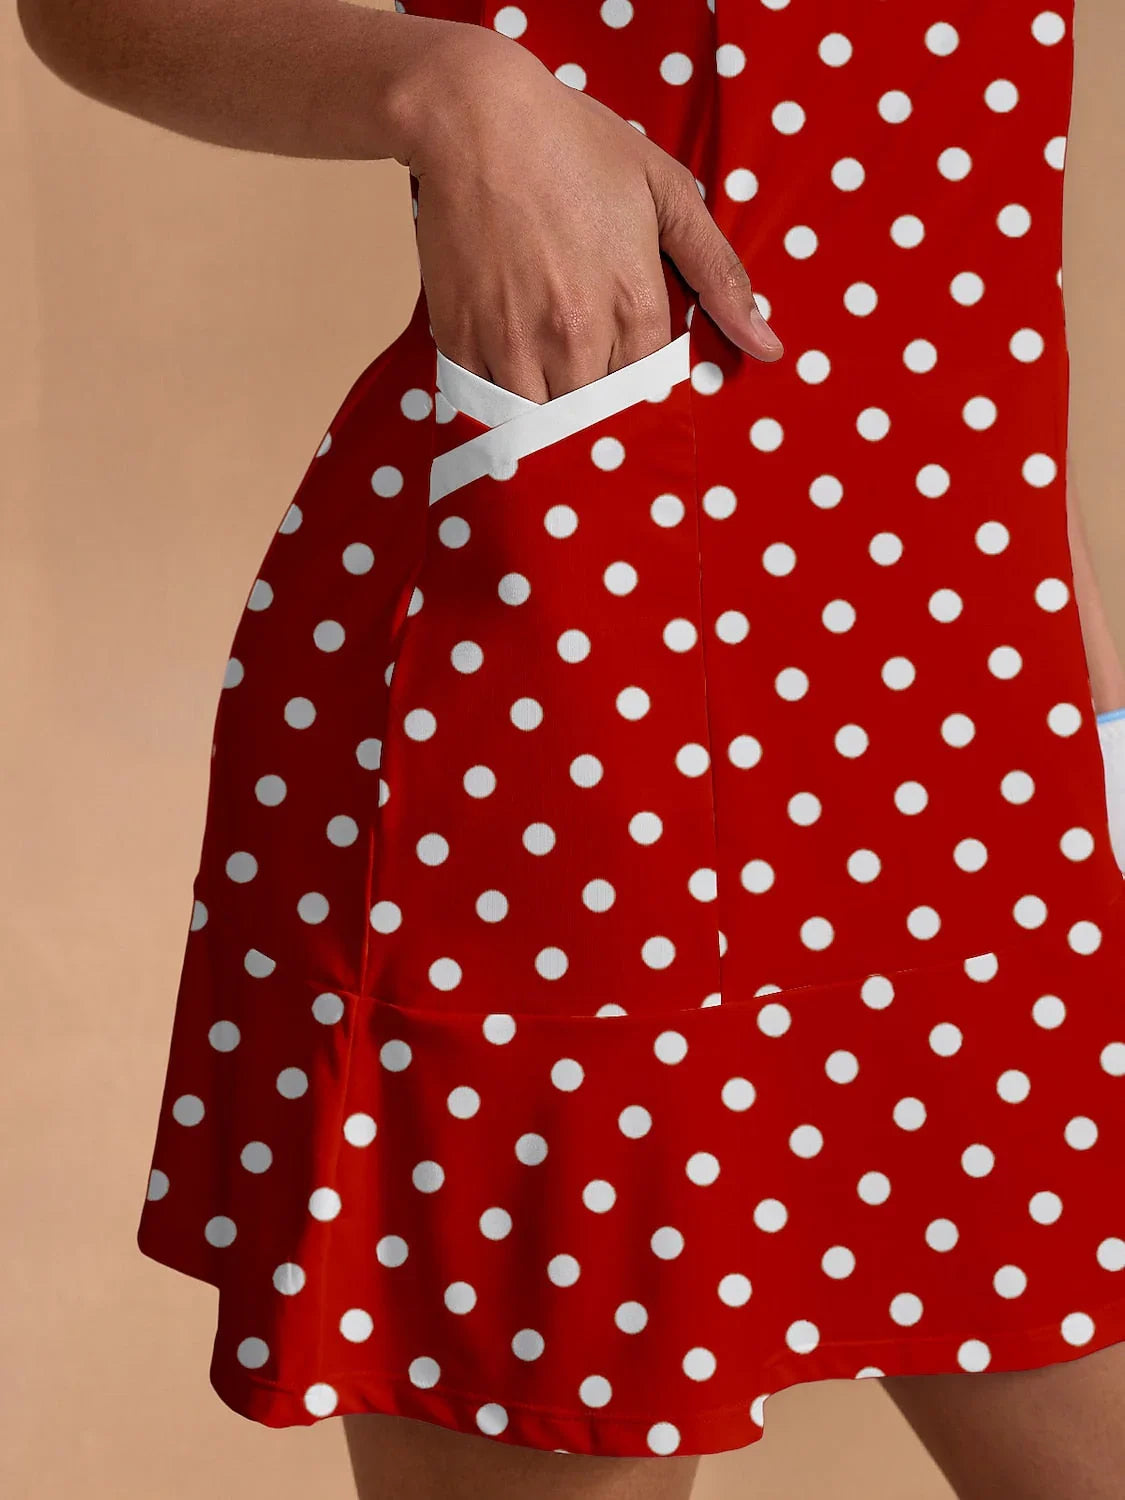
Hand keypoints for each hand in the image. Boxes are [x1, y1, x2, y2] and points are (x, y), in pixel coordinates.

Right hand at [396, 21, 782, 402]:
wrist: (474, 118)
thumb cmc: (577, 146)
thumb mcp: (667, 193)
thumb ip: (720, 275)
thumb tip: (769, 347)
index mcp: (634, 307)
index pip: (650, 391)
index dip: (641, 384)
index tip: (628, 365)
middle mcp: (576, 337)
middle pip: (596, 415)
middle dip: (596, 405)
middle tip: (585, 369)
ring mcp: (514, 344)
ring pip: (540, 421)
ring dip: (547, 408)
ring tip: (547, 370)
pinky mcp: (462, 340)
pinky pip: (485, 401)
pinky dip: (498, 394)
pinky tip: (508, 357)